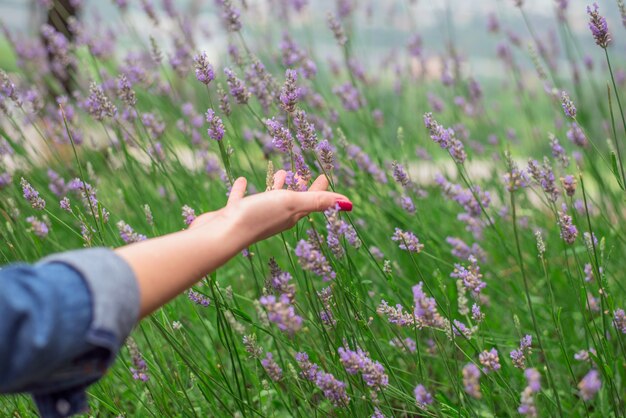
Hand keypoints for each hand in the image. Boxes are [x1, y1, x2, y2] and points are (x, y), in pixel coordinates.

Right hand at [190, 170, 351, 244]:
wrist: (222, 235)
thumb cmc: (258, 217)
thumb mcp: (291, 204)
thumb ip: (318, 202)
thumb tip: (350, 204)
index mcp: (291, 215)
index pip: (311, 200)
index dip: (320, 189)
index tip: (324, 175)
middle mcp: (275, 217)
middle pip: (292, 199)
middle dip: (299, 186)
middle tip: (303, 173)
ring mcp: (254, 216)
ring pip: (269, 199)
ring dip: (276, 187)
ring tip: (279, 173)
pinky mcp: (234, 214)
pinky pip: (241, 199)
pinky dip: (243, 190)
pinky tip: (242, 180)